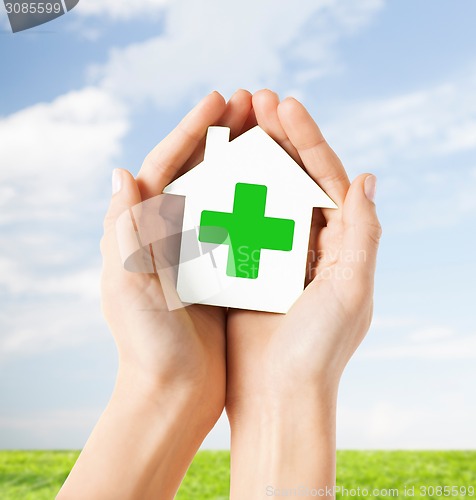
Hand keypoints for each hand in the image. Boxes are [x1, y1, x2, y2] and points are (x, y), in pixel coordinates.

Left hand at [59, 90, 253, 498]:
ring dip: (245, 161)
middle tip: (253, 103)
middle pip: (197, 171)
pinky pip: (242, 223)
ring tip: (271, 131)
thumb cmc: (147, 345)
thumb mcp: (128, 287)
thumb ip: (125, 232)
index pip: (164, 166)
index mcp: (141, 232)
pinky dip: (259, 200)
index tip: (220, 100)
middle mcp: (168, 234)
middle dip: (223, 135)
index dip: (190, 130)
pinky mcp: (221, 269)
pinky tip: (282, 184)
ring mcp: (197, 249)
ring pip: (223, 192)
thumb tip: (122, 173)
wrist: (174, 392)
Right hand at [225, 90, 381, 496]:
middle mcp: (312, 244)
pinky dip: (228, 195)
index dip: (308, 139)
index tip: (283, 105)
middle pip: (295, 178)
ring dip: (251, 158)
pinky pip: (237, 221)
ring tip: (234, 123)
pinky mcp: (248, 268)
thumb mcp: (352, 290)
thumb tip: (367, 178)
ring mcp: (277, 253)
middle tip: (254, 100)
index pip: (327, 178)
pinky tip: (212, 170)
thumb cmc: (318, 350)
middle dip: (278, 137)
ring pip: (264, 194)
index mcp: (342, 244)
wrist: (277, 396)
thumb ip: (364, 234)